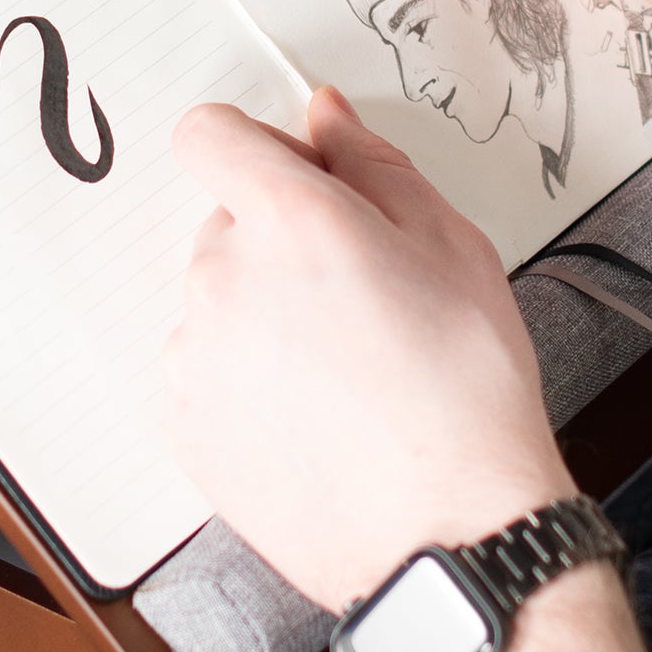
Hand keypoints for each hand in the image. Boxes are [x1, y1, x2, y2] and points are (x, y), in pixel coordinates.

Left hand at [163, 88, 572, 611]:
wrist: (447, 534)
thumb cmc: (466, 391)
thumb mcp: (451, 245)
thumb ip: (373, 165)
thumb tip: (325, 117)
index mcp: (287, 219)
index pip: (210, 135)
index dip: (256, 146)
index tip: (297, 176)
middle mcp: (221, 277)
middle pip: (226, 222)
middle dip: (281, 239)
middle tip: (359, 295)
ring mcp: (194, 354)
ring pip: (219, 299)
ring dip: (264, 312)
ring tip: (345, 369)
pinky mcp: (185, 421)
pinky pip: (208, 369)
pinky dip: (248, 378)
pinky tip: (315, 413)